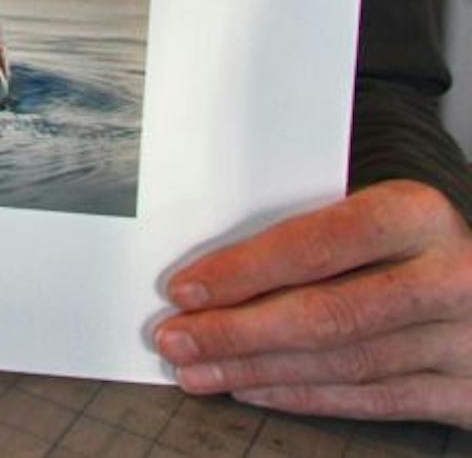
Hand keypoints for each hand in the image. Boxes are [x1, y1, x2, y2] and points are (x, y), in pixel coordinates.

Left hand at [154, 180, 471, 425]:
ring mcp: (466, 339)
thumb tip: (211, 276)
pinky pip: (376, 401)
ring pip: (345, 363)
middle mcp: (450, 277)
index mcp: (417, 216)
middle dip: (237, 332)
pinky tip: (255, 389)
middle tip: (176, 340)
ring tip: (200, 370)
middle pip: (328, 314)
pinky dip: (306, 397)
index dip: (245, 271)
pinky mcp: (470, 392)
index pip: (317, 244)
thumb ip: (313, 238)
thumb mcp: (379, 219)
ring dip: (259, 371)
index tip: (185, 290)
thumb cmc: (416, 247)